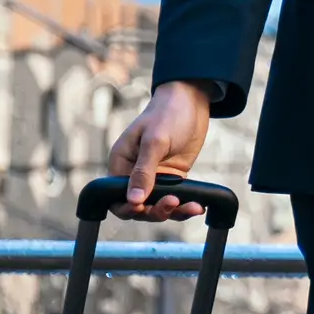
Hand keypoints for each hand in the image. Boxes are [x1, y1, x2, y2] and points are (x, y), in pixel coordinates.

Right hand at [110, 82, 212, 217]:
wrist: (190, 101)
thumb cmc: (167, 113)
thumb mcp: (154, 141)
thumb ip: (144, 171)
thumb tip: (134, 200)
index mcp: (121, 163)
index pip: (116, 197)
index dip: (128, 208)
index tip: (143, 208)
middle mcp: (134, 173)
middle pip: (138, 207)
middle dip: (154, 210)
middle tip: (173, 203)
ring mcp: (154, 177)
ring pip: (157, 206)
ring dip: (173, 211)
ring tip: (191, 207)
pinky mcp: (172, 178)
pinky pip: (175, 199)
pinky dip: (185, 206)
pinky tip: (197, 206)